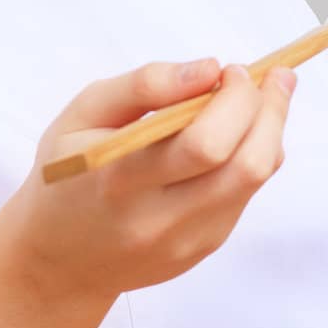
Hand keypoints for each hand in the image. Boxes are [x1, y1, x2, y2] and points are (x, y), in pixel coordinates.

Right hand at [3, 57, 296, 306]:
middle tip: (266, 77)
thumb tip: (210, 68)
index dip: (234, 99)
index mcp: (120, 178)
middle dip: (269, 111)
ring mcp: (186, 242)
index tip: (228, 69)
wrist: (57, 258)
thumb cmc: (68, 170)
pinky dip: (253, 156)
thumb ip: (143, 85)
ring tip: (261, 98)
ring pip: (255, 181)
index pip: (203, 144)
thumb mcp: (83, 113)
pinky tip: (237, 136)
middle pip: (246, 167)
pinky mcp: (201, 250)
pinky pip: (246, 196)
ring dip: (270, 131)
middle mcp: (158, 219)